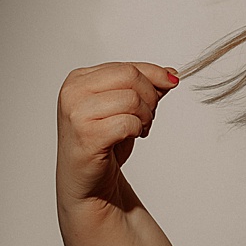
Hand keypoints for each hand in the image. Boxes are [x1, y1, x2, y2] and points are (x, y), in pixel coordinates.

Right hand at [56, 61, 179, 211]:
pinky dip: (137, 130)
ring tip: (139, 128)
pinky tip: (132, 137)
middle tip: (148, 115)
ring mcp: (78, 113)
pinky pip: (128, 123)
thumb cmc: (103, 142)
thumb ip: (143, 88)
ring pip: (131, 99)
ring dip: (145, 116)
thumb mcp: (123, 108)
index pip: (125, 66)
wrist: (87, 179)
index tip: (171, 81)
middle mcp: (74, 92)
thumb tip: (170, 73)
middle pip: (130, 77)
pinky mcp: (87, 135)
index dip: (154, 74)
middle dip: (150, 97)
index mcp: (80, 79)